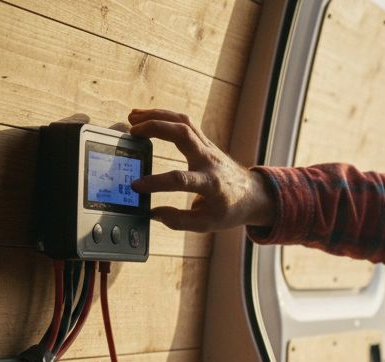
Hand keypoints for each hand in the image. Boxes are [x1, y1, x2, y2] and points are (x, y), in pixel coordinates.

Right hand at [126, 108, 276, 230]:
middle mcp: (209, 161)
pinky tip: (146, 117)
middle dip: (156, 128)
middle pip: (183, 134)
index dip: (157, 182)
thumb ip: (178, 221)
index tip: (136, 186)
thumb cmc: (229, 209)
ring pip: (184, 122)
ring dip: (157, 116)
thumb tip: (153, 213)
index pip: (180, 180)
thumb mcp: (206, 224)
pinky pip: (184, 123)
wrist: (252, 194)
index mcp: (210, 184)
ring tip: (133, 118)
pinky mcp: (204, 142)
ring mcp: (208, 148)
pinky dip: (164, 116)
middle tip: (132, 131)